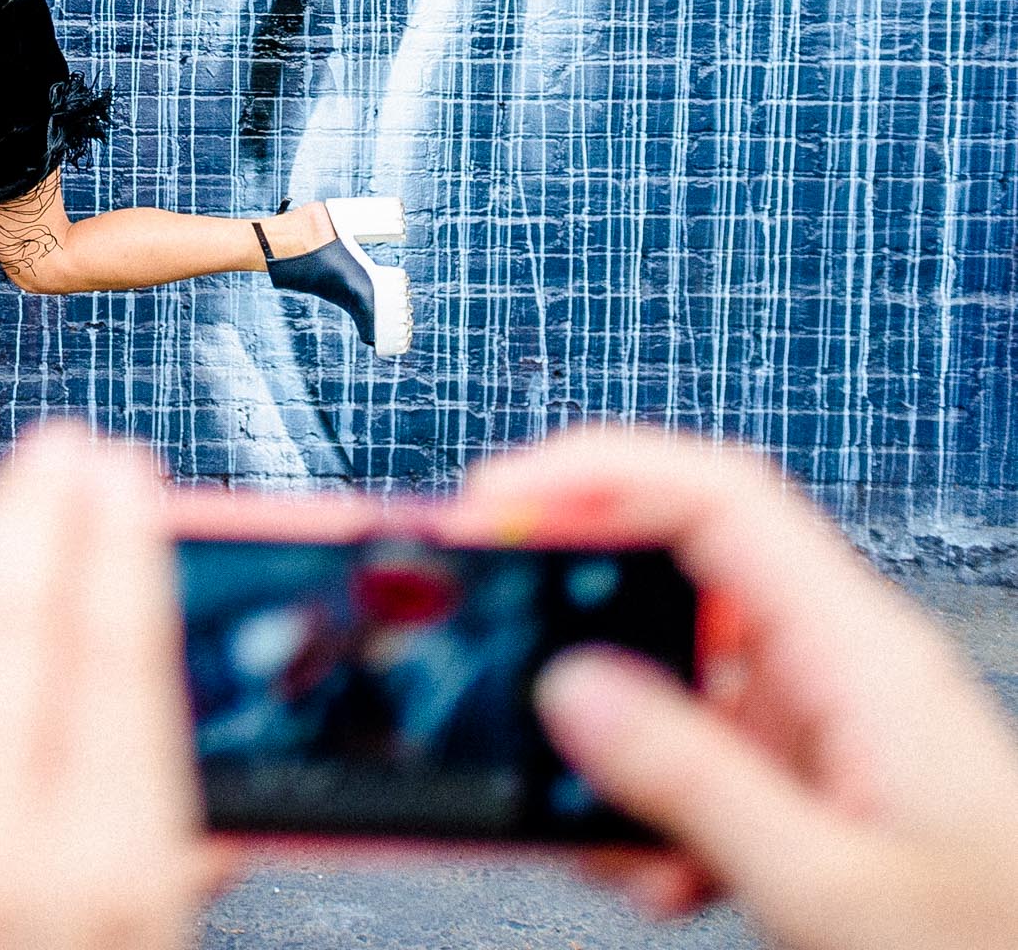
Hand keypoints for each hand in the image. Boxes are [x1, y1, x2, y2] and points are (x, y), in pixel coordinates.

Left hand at [0, 425, 218, 949]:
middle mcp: (2, 877)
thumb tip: (210, 796)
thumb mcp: (150, 939)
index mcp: (119, 882)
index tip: (118, 468)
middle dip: (30, 526)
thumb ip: (168, 862)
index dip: (117, 551)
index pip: (117, 668)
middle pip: (2, 641)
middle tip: (54, 448)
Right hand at [458, 428, 1017, 949]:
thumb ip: (693, 783)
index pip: (716, 498)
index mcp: (865, 656)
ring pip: (675, 673)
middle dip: (578, 615)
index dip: (595, 474)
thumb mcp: (832, 886)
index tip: (496, 504)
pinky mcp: (815, 781)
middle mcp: (846, 668)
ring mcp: (829, 724)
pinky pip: (700, 748)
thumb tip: (570, 689)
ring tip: (593, 823)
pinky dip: (650, 801)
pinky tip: (655, 871)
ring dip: (613, 740)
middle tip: (496, 646)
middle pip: (677, 572)